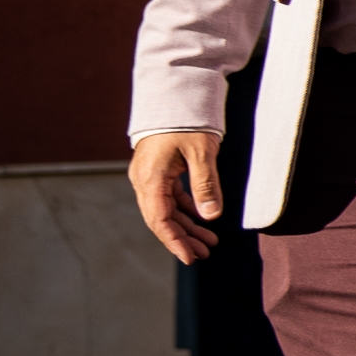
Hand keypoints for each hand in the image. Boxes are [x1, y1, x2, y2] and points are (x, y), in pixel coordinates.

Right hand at [129, 131, 224, 264]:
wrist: (175, 97)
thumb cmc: (187, 122)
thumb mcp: (202, 153)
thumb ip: (205, 184)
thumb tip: (211, 215)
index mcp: (150, 179)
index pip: (160, 220)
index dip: (175, 241)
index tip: (190, 257)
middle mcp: (144, 181)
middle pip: (161, 219)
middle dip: (182, 238)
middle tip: (205, 253)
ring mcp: (149, 177)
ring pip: (166, 210)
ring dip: (186, 226)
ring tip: (208, 242)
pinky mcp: (158, 172)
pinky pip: (170, 198)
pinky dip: (185, 210)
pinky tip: (201, 219)